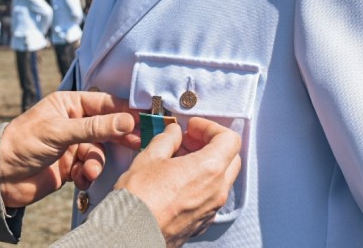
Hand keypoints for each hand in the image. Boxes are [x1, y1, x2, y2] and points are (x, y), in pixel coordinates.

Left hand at [0, 91, 138, 206]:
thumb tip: (127, 120)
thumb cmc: (24, 142)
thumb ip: (95, 127)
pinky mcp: (70, 166)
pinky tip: (79, 180)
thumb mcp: (60, 131)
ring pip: (99, 151)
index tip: (146, 117)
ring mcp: (73, 145)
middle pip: (107, 126)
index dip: (125, 110)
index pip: (104, 103)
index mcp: (70, 104)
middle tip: (138, 143)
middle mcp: (74, 122)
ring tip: (89, 171)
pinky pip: (89, 168)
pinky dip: (87, 175)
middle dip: (119, 136)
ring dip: (96, 162)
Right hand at [115, 117, 240, 247]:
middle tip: (189, 139)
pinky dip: (202, 182)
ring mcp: (211, 209)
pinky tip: (177, 179)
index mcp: (209, 169)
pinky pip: (211, 196)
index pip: (229, 139)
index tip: (192, 127)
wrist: (130, 235)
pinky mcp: (202, 223)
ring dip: (207, 163)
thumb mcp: (150, 156)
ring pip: (222, 178)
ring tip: (179, 158)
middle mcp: (217, 191)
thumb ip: (168, 138)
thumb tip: (175, 132)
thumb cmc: (140, 197)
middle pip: (231, 158)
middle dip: (212, 144)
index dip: (211, 127)